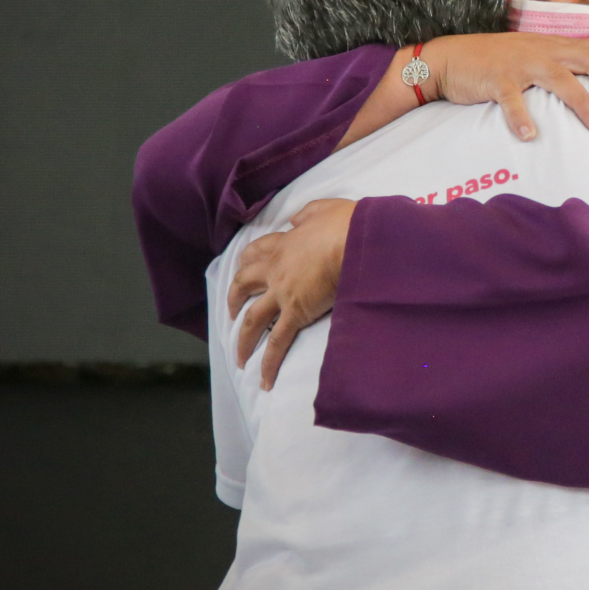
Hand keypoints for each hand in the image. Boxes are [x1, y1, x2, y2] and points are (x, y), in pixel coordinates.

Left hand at [227, 198, 355, 389]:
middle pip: (244, 284)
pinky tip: (264, 380)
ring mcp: (283, 293)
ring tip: (240, 357)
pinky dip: (268, 363)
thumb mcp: (324, 209)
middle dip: (235, 298)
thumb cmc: (346, 223)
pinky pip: (277, 342)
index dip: (249, 259)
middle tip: (233, 312)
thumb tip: (295, 220)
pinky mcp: (296, 313)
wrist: (355, 239)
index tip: (245, 266)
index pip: (258, 251)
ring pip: (252, 319)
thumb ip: (307, 214)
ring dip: (243, 339)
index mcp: (285, 244)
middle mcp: (276, 269)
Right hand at [424, 32, 588, 140]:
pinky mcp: (497, 80)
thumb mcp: (538, 56)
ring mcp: (521, 64)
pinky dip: (521, 117)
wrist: (453, 57)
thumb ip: (567, 65)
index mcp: (558, 46)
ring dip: (581, 102)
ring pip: (559, 79)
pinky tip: (531, 136)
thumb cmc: (501, 61)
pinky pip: (511, 99)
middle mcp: (545, 52)